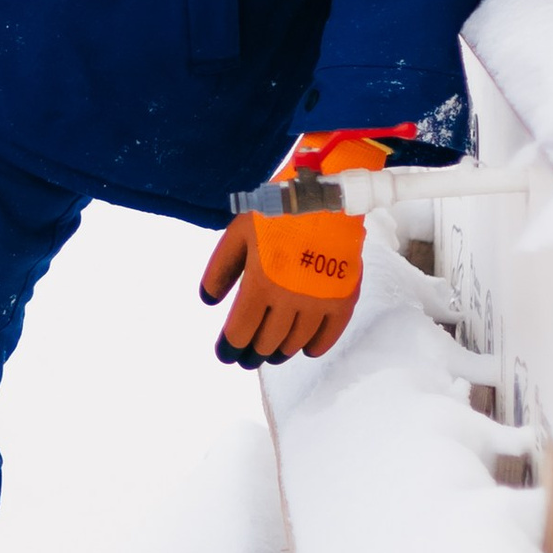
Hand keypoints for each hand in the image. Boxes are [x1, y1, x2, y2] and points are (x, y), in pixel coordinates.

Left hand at [197, 206, 365, 365]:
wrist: (326, 196)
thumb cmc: (276, 213)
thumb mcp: (238, 235)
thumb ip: (220, 269)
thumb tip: (208, 301)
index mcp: (260, 283)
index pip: (241, 332)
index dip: (230, 347)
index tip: (226, 354)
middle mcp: (289, 299)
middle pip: (267, 342)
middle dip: (253, 353)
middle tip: (248, 356)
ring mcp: (319, 301)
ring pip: (295, 342)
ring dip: (281, 351)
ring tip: (272, 352)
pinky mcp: (343, 298)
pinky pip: (329, 336)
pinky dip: (315, 347)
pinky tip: (306, 349)